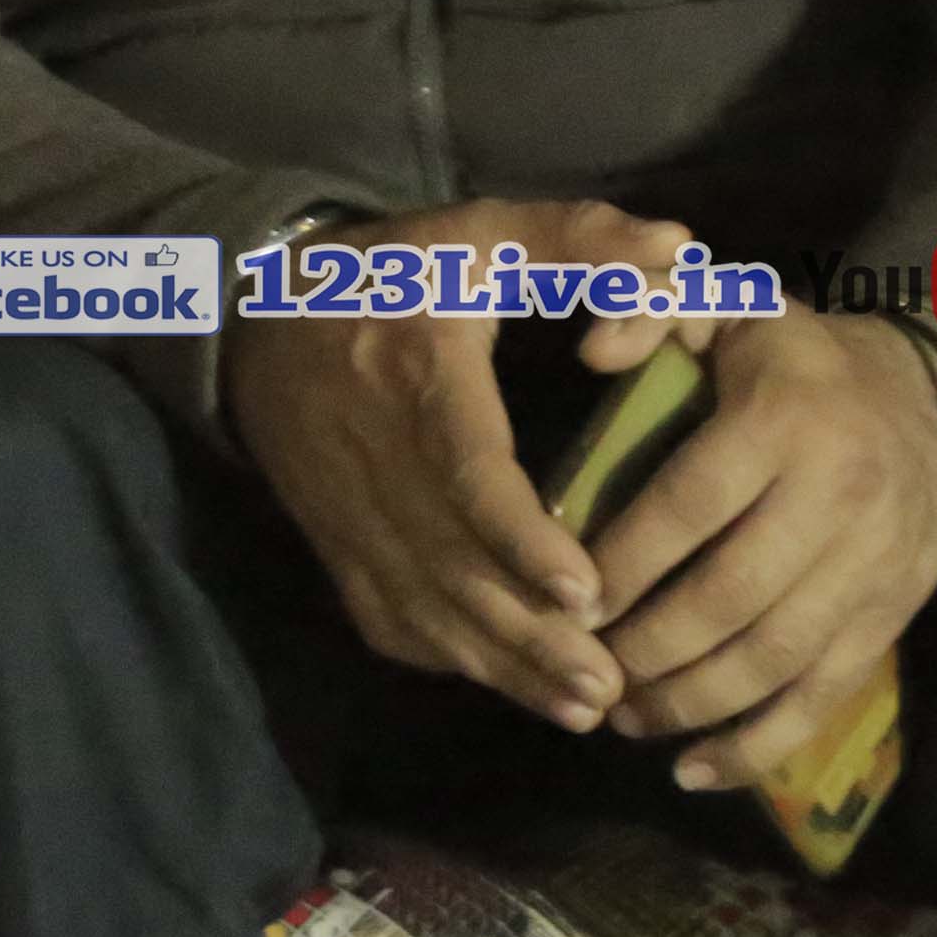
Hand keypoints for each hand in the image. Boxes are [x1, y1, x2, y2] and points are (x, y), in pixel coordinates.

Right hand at [222, 196, 711, 726]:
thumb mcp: (483, 232)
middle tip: (611, 683)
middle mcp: (369, 451)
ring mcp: (344, 508)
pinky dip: (448, 658)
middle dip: (531, 634)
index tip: (586, 592)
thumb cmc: (394, 270)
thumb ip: (583, 239)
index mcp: (412, 371)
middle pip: (451, 563)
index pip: (463, 471)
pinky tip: (510, 685)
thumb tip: (682, 255)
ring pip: (422, 604)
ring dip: (500, 664)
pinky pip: (387, 615)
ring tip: (582, 704)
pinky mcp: (333, 541)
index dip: (521, 539)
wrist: (254, 310)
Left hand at [579, 307, 936, 794]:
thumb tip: (589, 351)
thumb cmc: (790, 359)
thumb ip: (648, 308)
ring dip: (689, 703)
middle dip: (644, 649)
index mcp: (784, 419)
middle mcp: (837, 497)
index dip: (619, 562)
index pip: (688, 506)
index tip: (560, 601)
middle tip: (580, 669)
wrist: (934, 401)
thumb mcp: (723, 308)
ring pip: (774, 659)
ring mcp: (873, 566)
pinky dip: (759, 746)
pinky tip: (692, 770)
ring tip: (621, 717)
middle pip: (728, 598)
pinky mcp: (892, 616)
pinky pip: (824, 696)